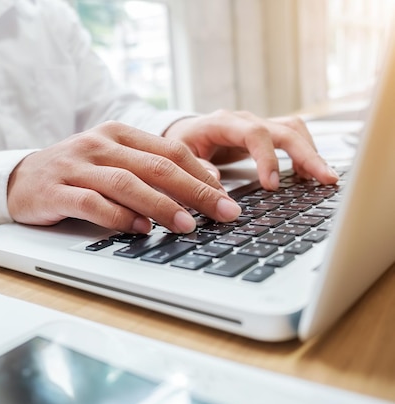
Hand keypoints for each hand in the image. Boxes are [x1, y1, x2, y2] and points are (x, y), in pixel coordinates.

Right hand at [7, 121, 241, 233]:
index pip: (170, 151)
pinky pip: (92, 203)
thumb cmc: (75, 173)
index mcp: (118, 134)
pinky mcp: (55, 190)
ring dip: (161, 206)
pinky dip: (118, 217)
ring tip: (187, 225)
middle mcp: (98, 144)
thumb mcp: (113, 161)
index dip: (203, 176)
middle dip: (195, 192)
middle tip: (223, 213)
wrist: (19, 178)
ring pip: (126, 184)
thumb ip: (150, 168)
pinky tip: (139, 230)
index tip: (227, 199)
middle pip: (155, 166)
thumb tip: (202, 186)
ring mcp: (75, 166)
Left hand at [163, 110, 339, 188]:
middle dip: (307, 155)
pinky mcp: (265, 134)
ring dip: (312, 153)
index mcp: (222, 122)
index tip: (272, 185)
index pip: (255, 134)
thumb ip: (195, 167)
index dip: (267, 158)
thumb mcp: (178, 155)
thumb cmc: (180, 143)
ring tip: (324, 179)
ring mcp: (258, 124)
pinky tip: (309, 176)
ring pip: (294, 130)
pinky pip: (292, 137)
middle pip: (285, 130)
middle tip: (324, 179)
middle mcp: (245, 120)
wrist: (183, 131)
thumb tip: (216, 181)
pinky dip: (305, 154)